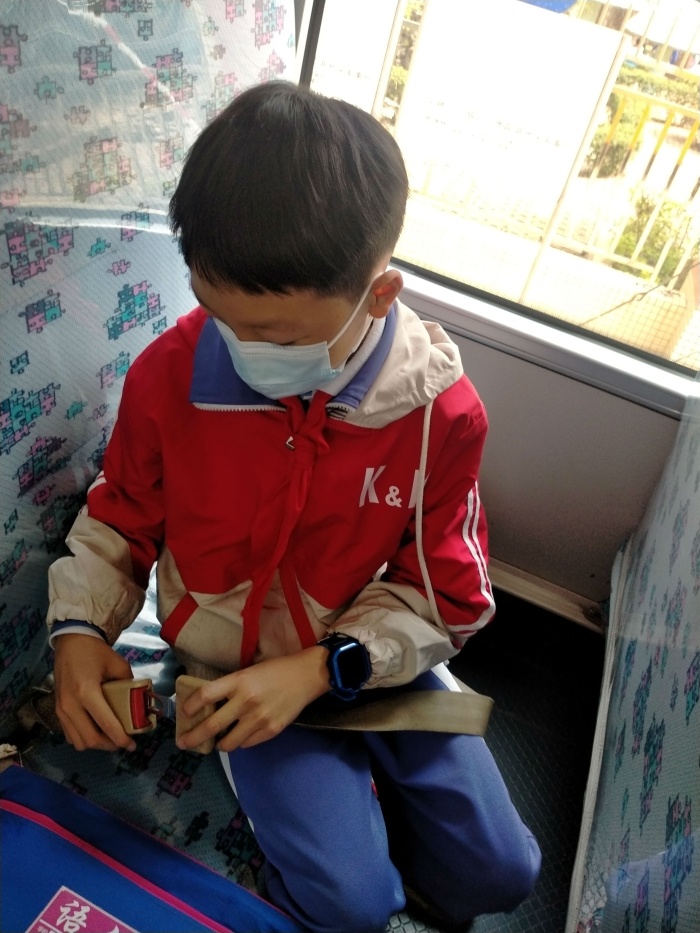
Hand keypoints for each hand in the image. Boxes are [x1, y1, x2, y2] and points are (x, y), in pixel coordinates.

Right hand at [53, 633, 135, 751]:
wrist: (71, 642)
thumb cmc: (95, 652)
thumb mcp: (118, 664)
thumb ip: (129, 684)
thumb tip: (139, 702)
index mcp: (87, 692)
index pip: (105, 724)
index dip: (121, 738)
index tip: (132, 745)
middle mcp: (71, 705)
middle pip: (91, 739)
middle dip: (109, 745)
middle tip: (123, 742)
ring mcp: (61, 709)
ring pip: (78, 741)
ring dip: (96, 744)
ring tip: (110, 737)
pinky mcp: (56, 710)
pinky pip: (69, 734)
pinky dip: (83, 738)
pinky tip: (95, 730)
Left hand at [177, 647, 330, 751]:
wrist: (306, 676)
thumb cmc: (275, 670)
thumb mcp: (248, 672)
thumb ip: (230, 688)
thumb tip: (209, 706)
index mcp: (238, 682)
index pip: (205, 696)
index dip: (190, 706)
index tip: (184, 714)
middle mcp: (246, 701)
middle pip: (211, 726)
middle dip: (193, 738)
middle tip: (184, 743)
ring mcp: (258, 719)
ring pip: (228, 743)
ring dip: (219, 744)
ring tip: (218, 742)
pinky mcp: (271, 730)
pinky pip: (246, 744)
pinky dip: (240, 742)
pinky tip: (241, 735)